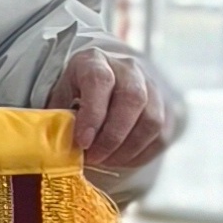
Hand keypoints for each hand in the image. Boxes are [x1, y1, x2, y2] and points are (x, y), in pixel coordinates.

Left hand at [47, 44, 178, 174]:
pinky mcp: (166, 107)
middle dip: (112, 136)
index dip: (93, 113)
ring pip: (151, 120)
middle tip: (94, 158)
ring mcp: (151, 86)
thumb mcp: (60, 98)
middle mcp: (128, 69)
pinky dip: (139, 154)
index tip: (83, 141)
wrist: (108, 85)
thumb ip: (59, 118)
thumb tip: (56, 148)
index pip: (99, 80)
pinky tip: (119, 159)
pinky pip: (160, 135)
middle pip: (132, 99)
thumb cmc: (77, 95)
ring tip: (105, 161)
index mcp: (95, 61)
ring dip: (127, 148)